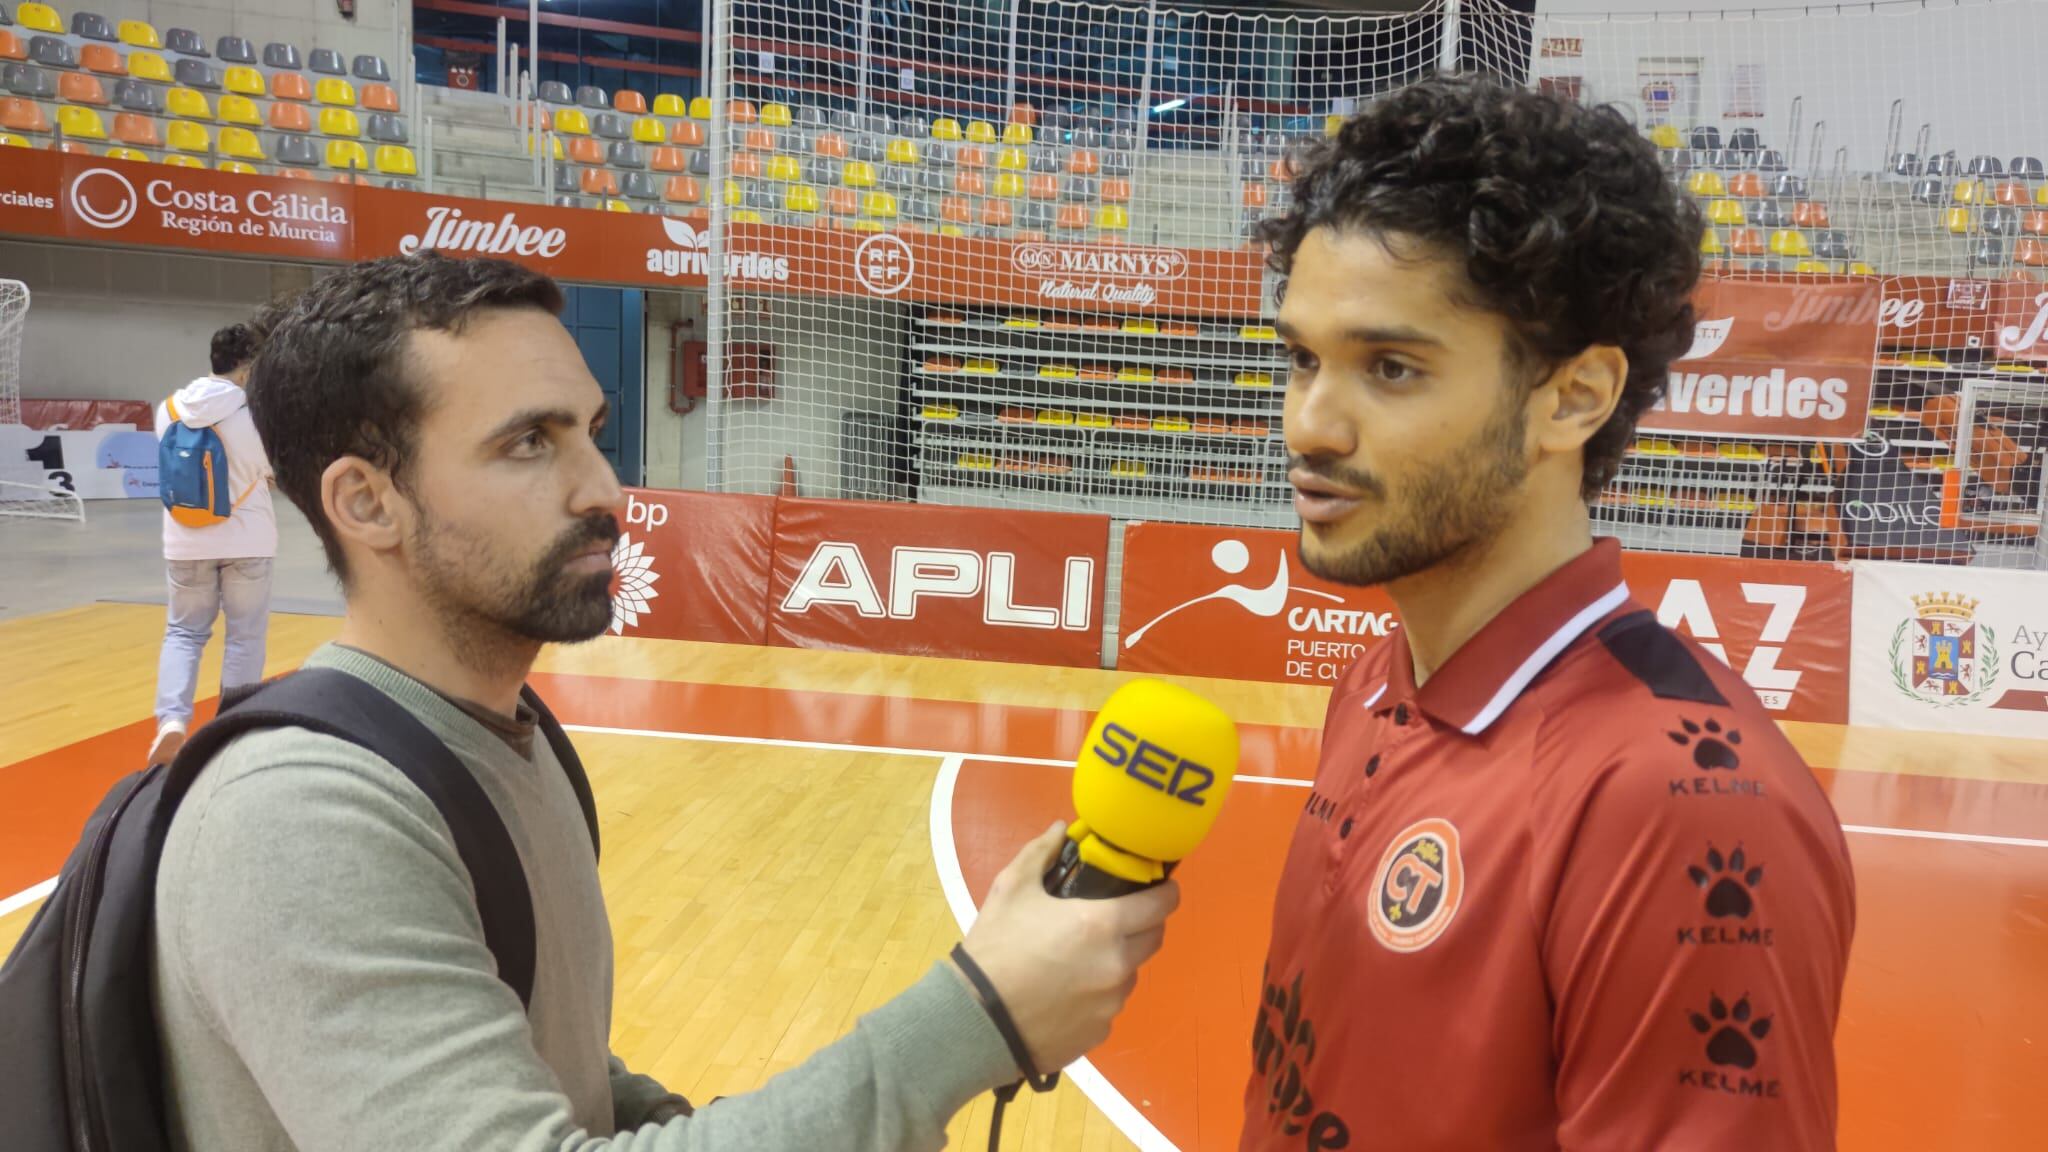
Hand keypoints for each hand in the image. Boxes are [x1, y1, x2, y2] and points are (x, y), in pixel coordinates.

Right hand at [956, 822, 1179, 1075]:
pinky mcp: (1100, 1032)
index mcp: (1103, 925)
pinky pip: (1108, 1007)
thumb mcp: (1011, 889)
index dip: (1165, 893)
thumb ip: (1041, 853)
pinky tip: (1065, 995)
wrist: (977, 1019)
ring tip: (1079, 960)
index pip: (1162, 905)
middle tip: (1115, 919)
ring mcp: (1111, 1003)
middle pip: (1154, 939)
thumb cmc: (997, 946)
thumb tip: (1060, 829)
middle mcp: (1117, 964)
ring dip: (1117, 962)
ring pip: (1130, 974)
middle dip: (1143, 925)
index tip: (1159, 889)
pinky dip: (1096, 997)